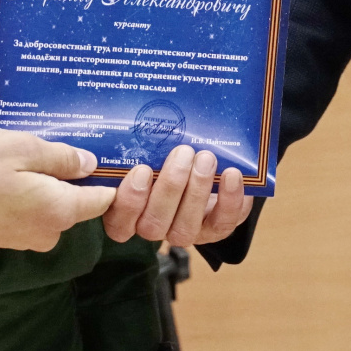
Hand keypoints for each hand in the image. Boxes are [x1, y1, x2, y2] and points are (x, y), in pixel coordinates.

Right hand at [0, 130, 115, 250]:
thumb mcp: (21, 149)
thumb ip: (62, 158)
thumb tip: (91, 164)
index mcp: (59, 211)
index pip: (102, 199)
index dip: (107, 176)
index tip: (105, 152)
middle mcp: (48, 232)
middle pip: (73, 199)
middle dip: (64, 172)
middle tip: (47, 141)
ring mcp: (25, 239)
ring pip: (47, 203)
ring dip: (37, 179)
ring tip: (15, 149)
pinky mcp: (4, 239)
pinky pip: (25, 210)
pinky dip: (19, 190)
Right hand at [101, 144, 254, 246]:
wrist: (202, 165)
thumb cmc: (167, 155)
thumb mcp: (151, 149)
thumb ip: (141, 145)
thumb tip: (142, 118)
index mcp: (129, 213)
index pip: (118, 223)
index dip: (128, 201)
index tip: (142, 169)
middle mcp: (153, 226)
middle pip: (153, 224)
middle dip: (170, 186)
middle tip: (182, 152)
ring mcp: (183, 231)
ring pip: (184, 228)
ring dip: (197, 191)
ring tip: (205, 158)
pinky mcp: (214, 230)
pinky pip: (222, 224)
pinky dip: (229, 199)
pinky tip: (231, 174)